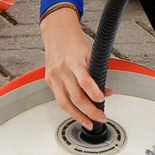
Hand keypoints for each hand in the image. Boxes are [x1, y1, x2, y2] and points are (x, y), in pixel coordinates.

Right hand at [41, 6, 107, 126]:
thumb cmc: (74, 41)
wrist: (56, 32)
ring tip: (88, 123)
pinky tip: (77, 113)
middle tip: (100, 117)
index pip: (85, 81)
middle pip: (76, 97)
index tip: (102, 100)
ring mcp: (54, 77)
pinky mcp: (48, 81)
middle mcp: (62, 70)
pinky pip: (59, 99)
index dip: (94, 93)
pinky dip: (69, 108)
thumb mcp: (90, 53)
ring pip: (65, 103)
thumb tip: (105, 91)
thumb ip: (97, 73)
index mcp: (74, 61)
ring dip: (78, 116)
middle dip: (90, 111)